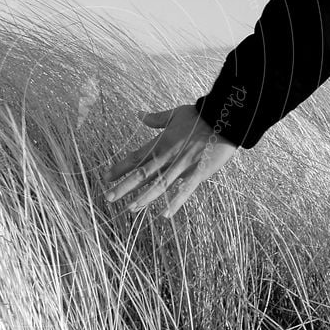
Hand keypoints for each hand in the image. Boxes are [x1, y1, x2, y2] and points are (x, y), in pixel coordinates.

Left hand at [102, 105, 237, 217]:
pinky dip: (174, 203)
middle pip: (142, 174)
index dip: (119, 168)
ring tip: (130, 208)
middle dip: (124, 187)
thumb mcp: (174, 114)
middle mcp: (168, 156)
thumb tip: (138, 114)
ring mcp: (182, 166)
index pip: (135, 158)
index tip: (105, 177)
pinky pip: (184, 191)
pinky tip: (164, 215)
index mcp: (160, 143)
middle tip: (108, 197)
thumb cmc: (199, 115)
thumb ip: (155, 119)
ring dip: (144, 198)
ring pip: (159, 184)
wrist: (224, 118)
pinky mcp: (198, 173)